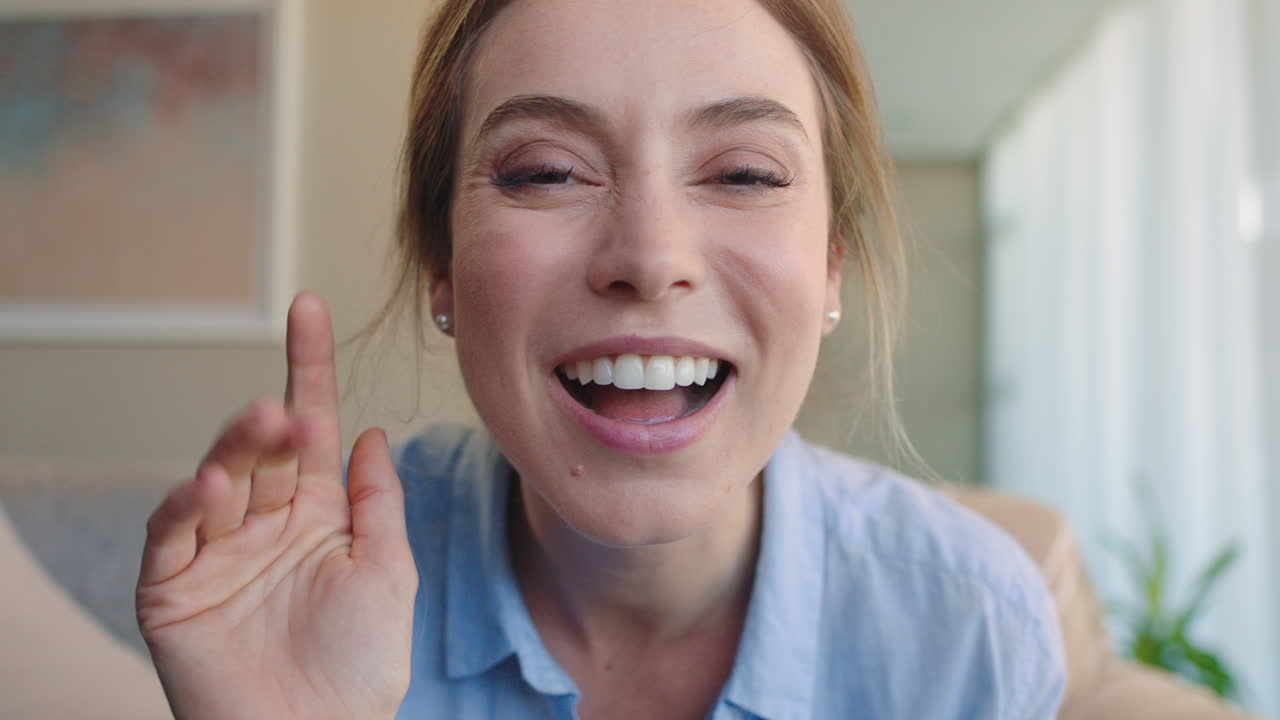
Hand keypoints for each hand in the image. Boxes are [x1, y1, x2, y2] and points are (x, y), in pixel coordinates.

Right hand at [136, 293, 417, 719]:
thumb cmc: (361, 664)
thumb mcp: (387, 569)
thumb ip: (377, 500)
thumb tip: (372, 431)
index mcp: (315, 515)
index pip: (309, 428)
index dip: (307, 368)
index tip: (308, 306)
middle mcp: (262, 525)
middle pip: (259, 450)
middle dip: (268, 423)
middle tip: (283, 408)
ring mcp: (215, 554)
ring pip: (215, 480)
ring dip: (232, 451)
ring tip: (260, 429)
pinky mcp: (171, 589)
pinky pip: (172, 535)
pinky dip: (185, 505)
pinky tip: (208, 483)